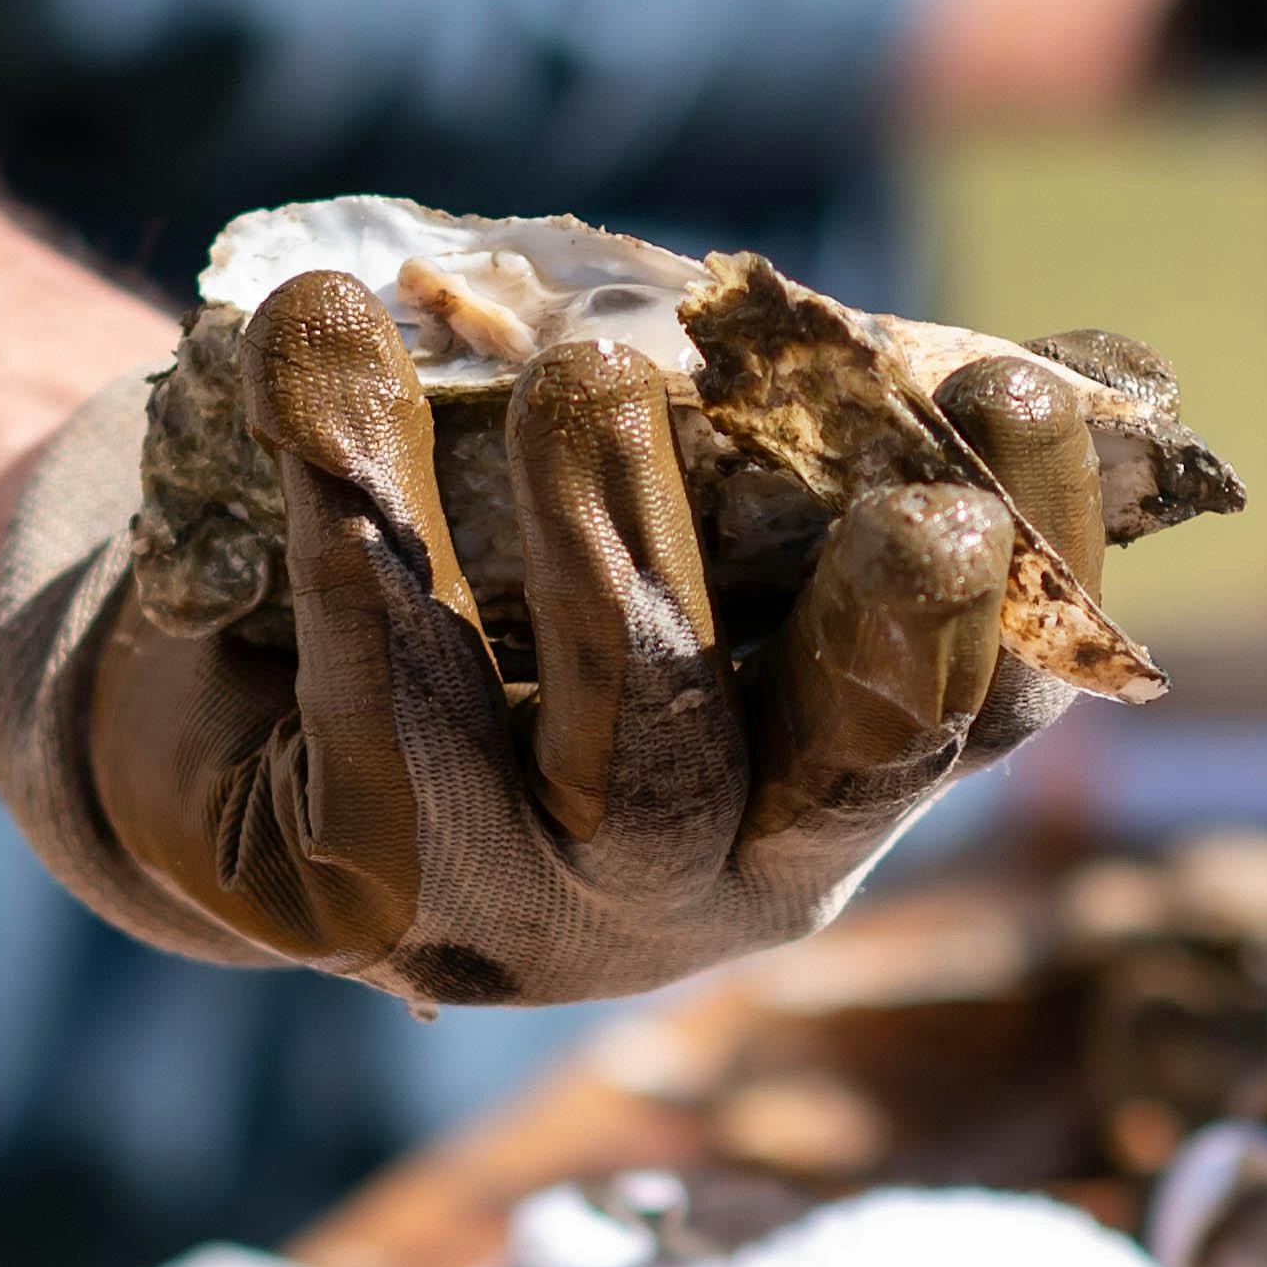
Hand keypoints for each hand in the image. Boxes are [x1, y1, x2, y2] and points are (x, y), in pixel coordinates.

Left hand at [0, 273, 1120, 1003]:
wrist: (218, 669)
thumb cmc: (493, 556)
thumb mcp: (664, 508)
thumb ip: (809, 449)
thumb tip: (1048, 363)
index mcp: (824, 774)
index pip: (994, 690)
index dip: (1042, 556)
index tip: (1028, 393)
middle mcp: (714, 870)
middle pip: (847, 761)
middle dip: (886, 613)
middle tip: (906, 489)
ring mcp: (538, 906)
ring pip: (619, 733)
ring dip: (612, 527)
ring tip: (587, 359)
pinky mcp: (358, 890)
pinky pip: (383, 706)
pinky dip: (364, 527)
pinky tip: (330, 368)